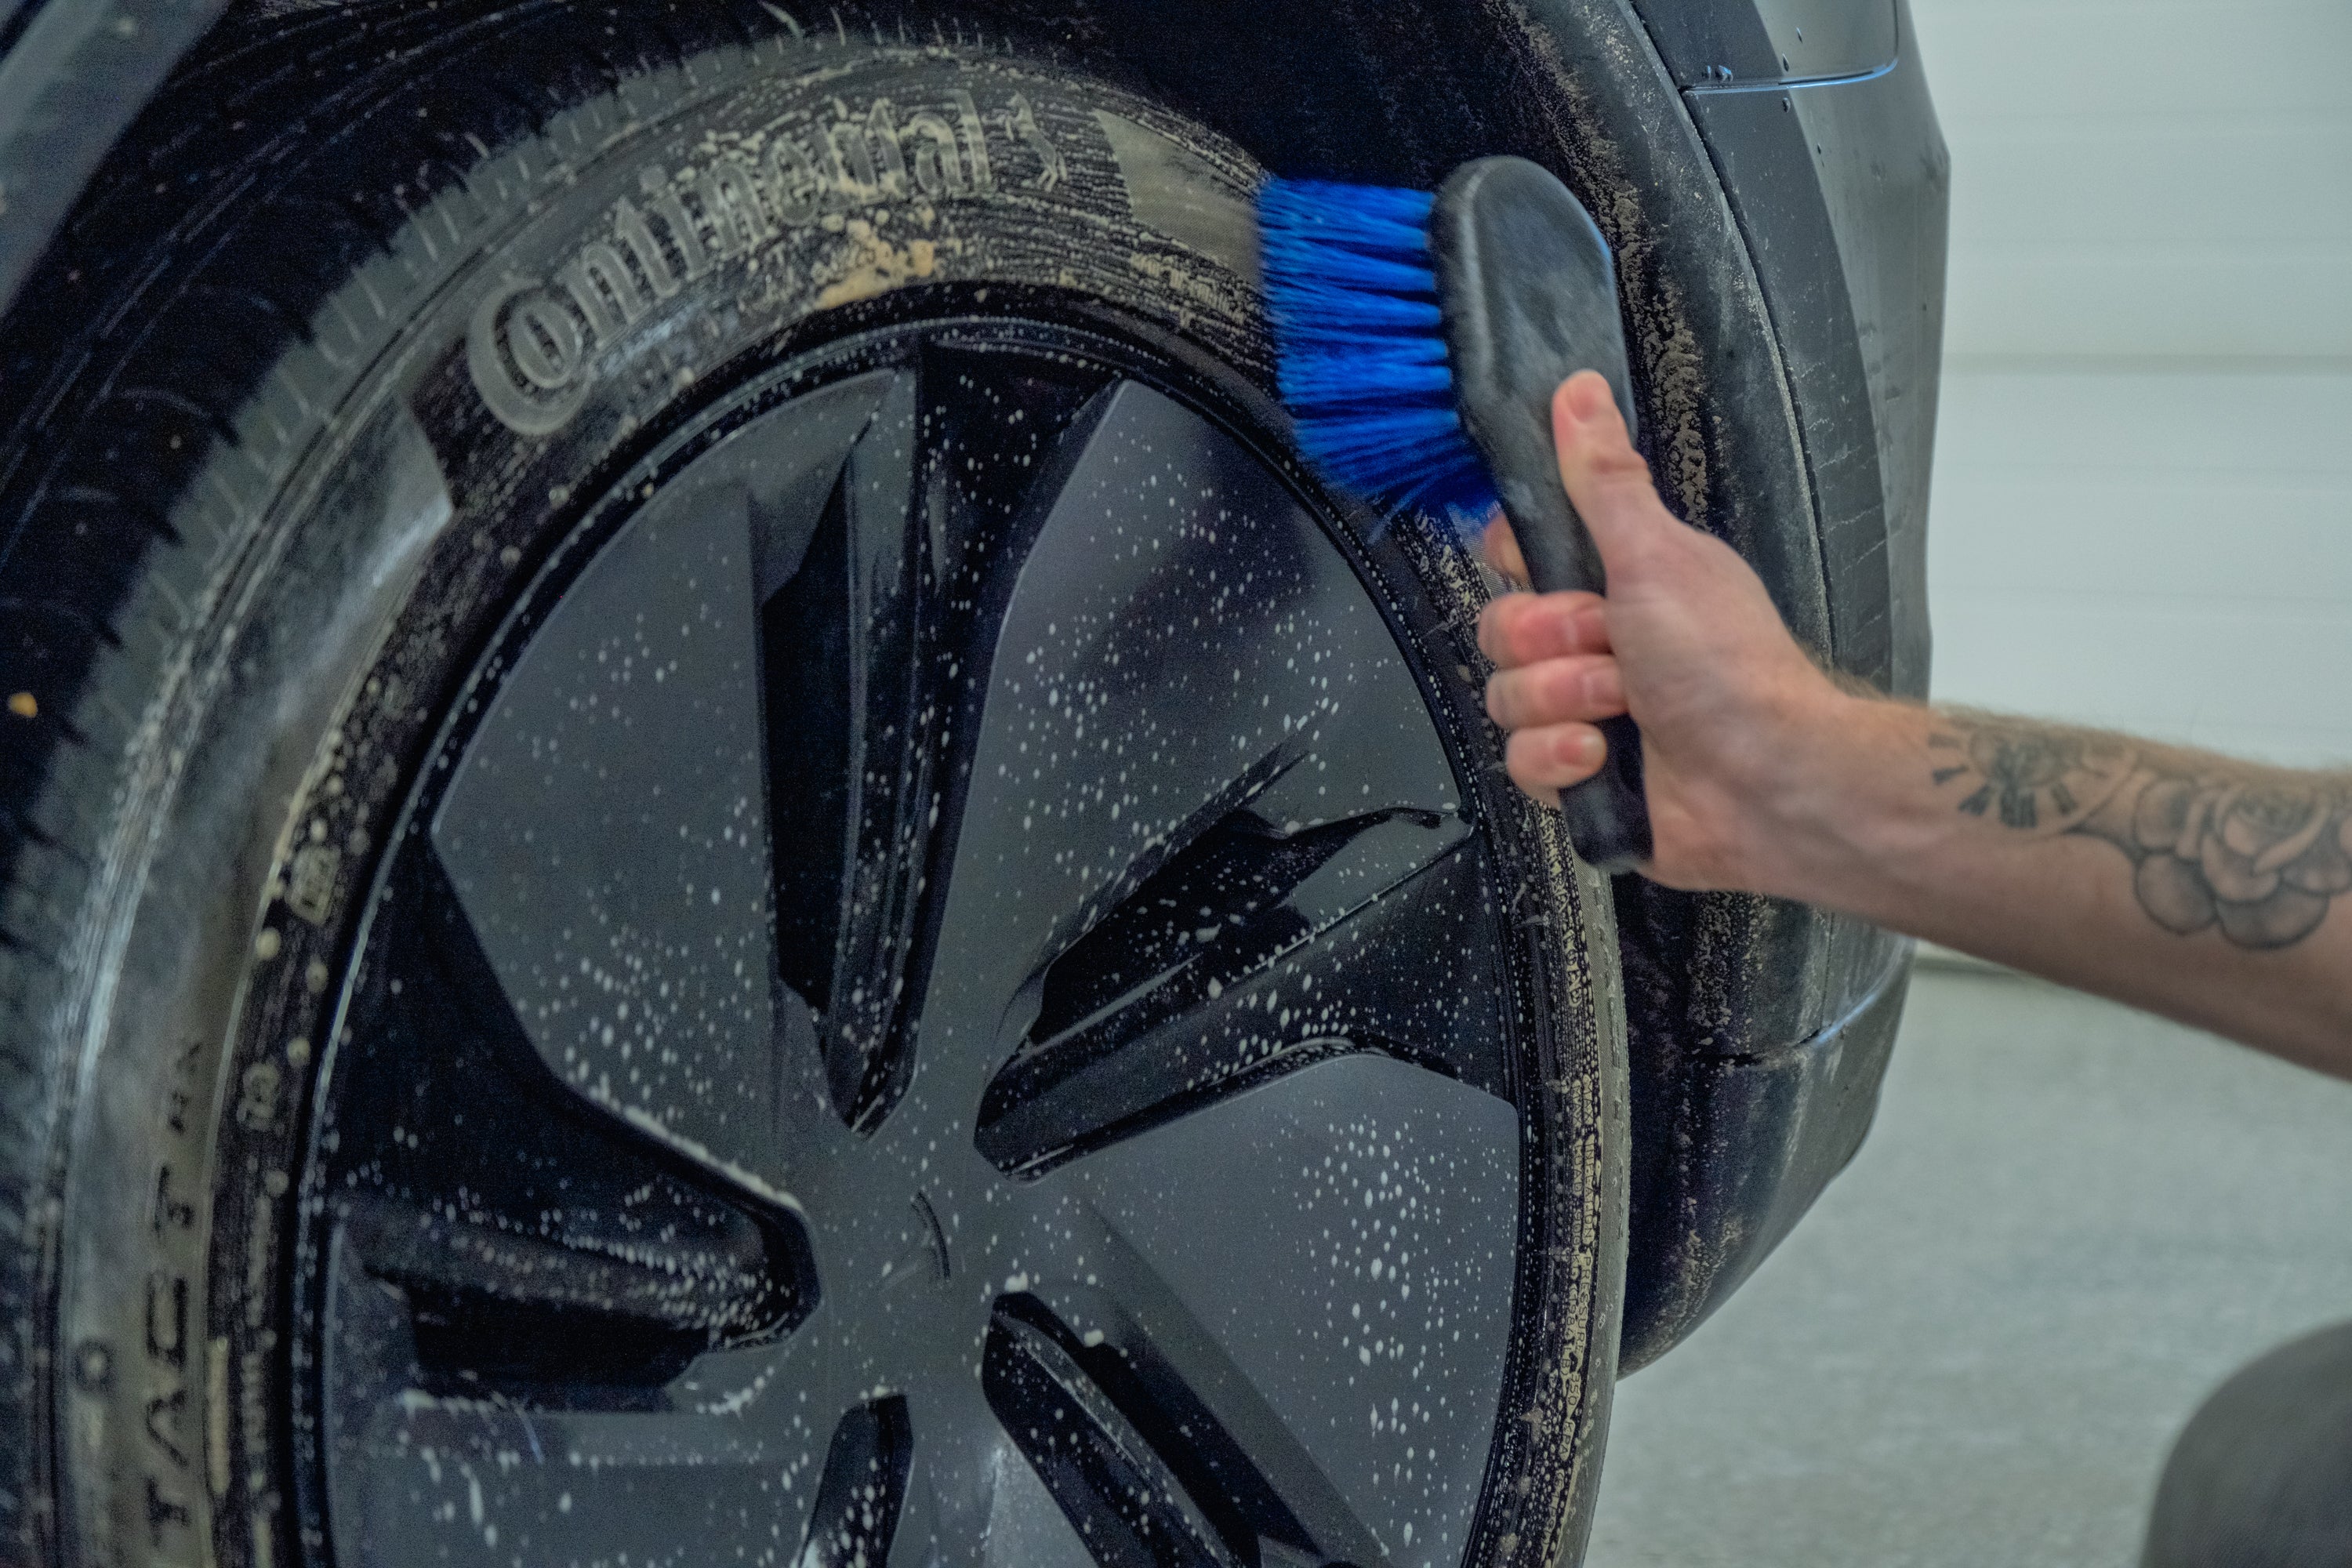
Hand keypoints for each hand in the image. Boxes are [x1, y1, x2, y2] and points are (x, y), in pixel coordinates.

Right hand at [1477, 372, 1848, 890]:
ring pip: (1504, 698)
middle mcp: (1598, 644)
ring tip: (1622, 710)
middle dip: (1551, 643)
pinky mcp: (1579, 779)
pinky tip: (1604, 759)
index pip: (1521, 556)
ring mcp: (1586, 714)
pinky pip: (1519, 763)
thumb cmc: (1728, 665)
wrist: (1767, 782)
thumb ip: (1604, 479)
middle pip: (1501, 629)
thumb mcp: (1657, 555)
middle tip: (1611, 646)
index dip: (1520, 564)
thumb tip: (1578, 389)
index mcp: (1620, 581)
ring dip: (1562, 702)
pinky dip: (1561, 761)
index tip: (1551, 569)